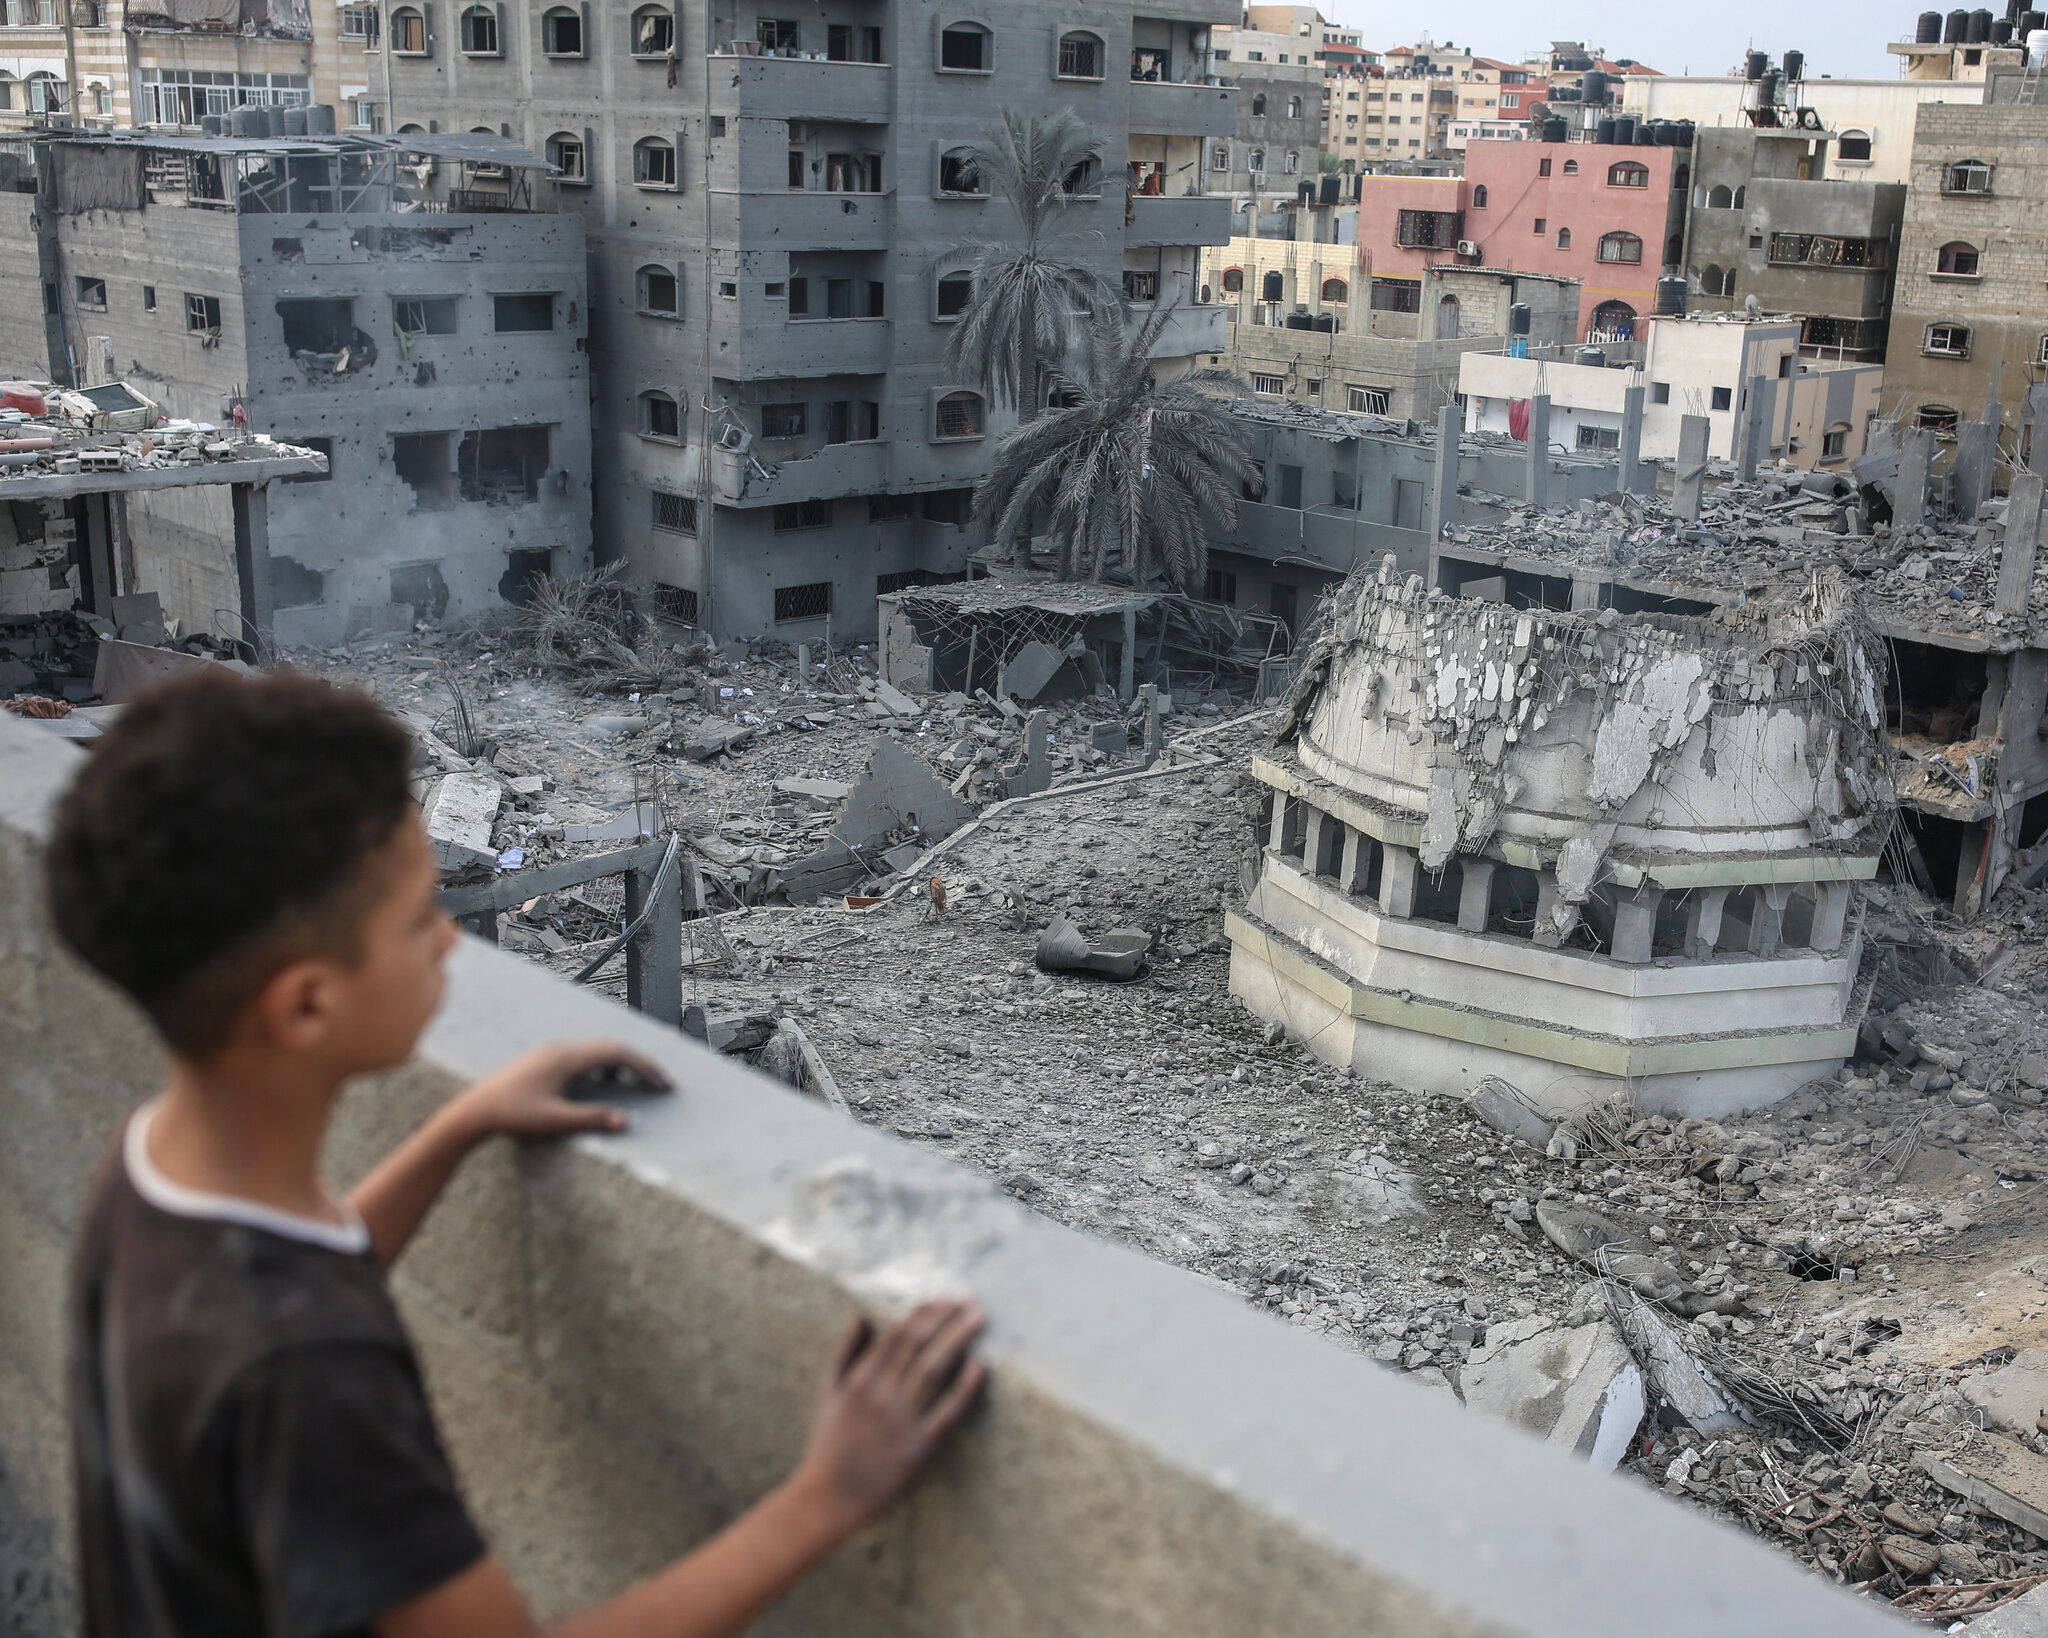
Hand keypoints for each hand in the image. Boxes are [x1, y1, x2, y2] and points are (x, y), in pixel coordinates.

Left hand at [450, 1040, 671, 1141]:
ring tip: (635, 1084)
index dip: (645, 1066)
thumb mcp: (555, 1120)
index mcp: (567, 1058)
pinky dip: (601, 1067)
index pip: (618, 1053)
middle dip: (638, 1064)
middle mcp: (561, 1049)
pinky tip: (601, 1084)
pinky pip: (581, 1056)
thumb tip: (625, 1120)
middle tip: (658, 1083)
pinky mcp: (543, 1060)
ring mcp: (550, 1052)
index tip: (664, 1082)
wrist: (475, 1110)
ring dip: (619, 1064)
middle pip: (610, 1047)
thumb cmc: (513, 1114)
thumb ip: (592, 1118)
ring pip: (595, 1050)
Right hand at [790, 1297, 986, 1532]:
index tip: (943, 1299)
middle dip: (945, 1317)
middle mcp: (881, 1396)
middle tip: (969, 1300)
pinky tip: (980, 1367)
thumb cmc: (828, 1444)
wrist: (828, 1498)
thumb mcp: (827, 1393)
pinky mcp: (919, 1449)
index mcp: (860, 1380)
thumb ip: (844, 1352)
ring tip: (978, 1319)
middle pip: (918, 1344)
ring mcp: (901, 1422)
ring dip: (957, 1339)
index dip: (923, 1312)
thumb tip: (862, 1315)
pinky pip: (946, 1414)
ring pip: (933, 1369)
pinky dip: (964, 1389)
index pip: (897, 1333)